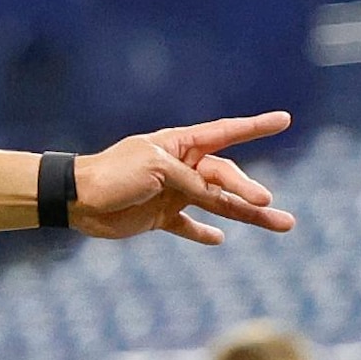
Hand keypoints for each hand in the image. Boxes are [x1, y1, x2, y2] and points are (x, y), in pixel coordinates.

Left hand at [72, 114, 296, 246]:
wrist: (76, 199)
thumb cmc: (114, 174)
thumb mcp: (156, 170)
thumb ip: (190, 181)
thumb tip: (217, 197)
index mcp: (181, 145)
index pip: (226, 133)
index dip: (256, 126)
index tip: (284, 119)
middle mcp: (182, 167)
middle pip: (225, 177)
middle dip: (248, 189)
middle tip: (266, 202)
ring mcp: (174, 193)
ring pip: (220, 204)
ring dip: (248, 215)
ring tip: (282, 224)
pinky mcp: (160, 217)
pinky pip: (188, 226)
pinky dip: (202, 233)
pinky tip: (219, 239)